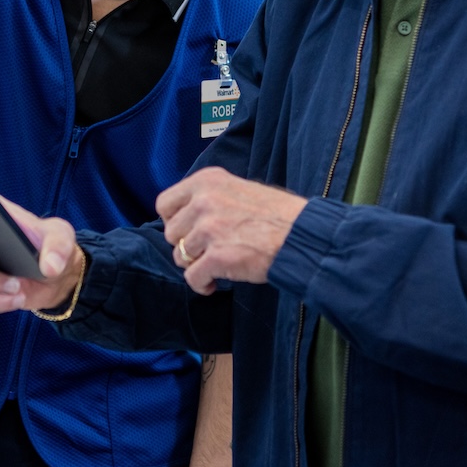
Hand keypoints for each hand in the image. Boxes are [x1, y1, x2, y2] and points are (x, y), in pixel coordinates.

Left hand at [158, 167, 307, 295]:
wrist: (302, 235)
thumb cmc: (277, 215)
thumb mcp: (239, 189)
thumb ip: (210, 198)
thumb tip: (187, 218)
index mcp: (206, 181)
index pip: (164, 204)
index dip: (173, 222)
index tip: (186, 232)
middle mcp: (203, 201)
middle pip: (170, 233)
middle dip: (186, 246)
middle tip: (208, 251)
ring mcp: (208, 229)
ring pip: (180, 257)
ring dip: (196, 265)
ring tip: (217, 266)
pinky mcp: (216, 257)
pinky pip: (192, 278)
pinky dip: (202, 285)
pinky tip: (214, 284)